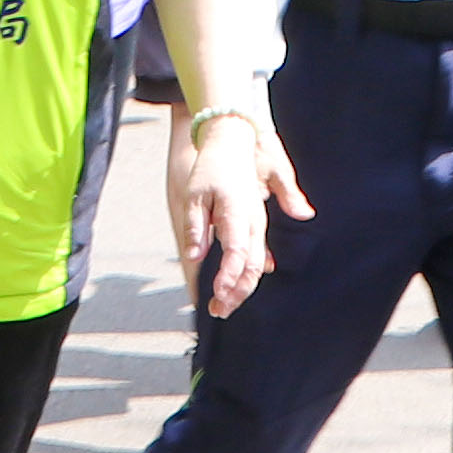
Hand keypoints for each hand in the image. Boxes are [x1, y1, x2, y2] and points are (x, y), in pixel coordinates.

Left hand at [168, 112, 307, 316]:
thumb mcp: (196, 195)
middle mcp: (253, 223)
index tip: (216, 295)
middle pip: (250, 266)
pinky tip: (236, 287)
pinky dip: (247, 274)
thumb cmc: (212, 167)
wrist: (233, 142)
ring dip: (241, 287)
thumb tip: (195, 256)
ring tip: (222, 304)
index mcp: (238, 215)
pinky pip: (255, 254)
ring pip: (255, 264)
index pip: (237, 255)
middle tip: (218, 310)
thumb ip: (196, 227)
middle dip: (236, 292)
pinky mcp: (255, 223)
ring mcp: (257, 223)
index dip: (228, 278)